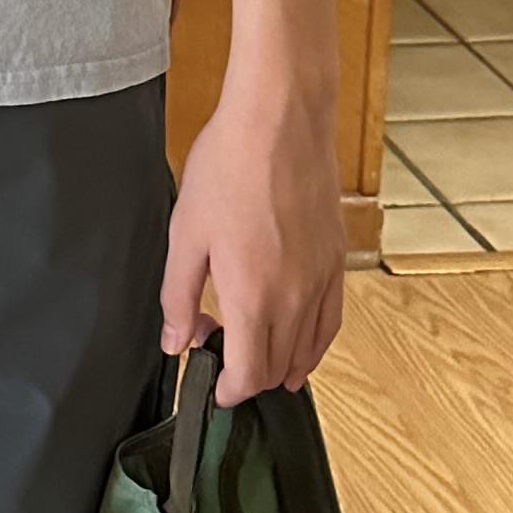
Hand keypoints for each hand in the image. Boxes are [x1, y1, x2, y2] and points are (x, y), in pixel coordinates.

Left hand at [161, 74, 344, 403]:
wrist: (279, 121)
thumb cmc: (229, 168)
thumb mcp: (185, 234)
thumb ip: (178, 297)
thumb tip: (175, 342)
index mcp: (252, 296)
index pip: (247, 374)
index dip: (227, 390)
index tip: (211, 385)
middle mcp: (294, 298)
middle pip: (277, 368)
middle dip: (247, 375)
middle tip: (218, 348)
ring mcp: (321, 280)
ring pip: (307, 351)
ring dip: (281, 364)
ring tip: (255, 354)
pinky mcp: (336, 261)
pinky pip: (330, 321)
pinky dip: (314, 343)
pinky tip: (299, 342)